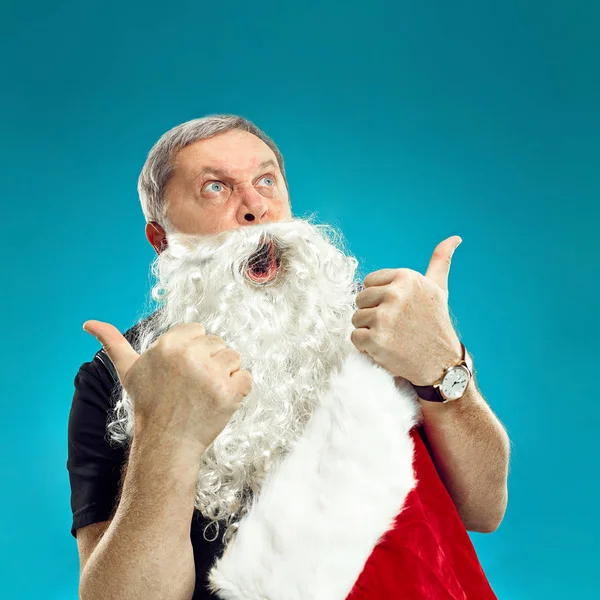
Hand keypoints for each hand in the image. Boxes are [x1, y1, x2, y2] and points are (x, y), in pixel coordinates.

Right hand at [82, 320, 252, 452]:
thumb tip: (88, 323)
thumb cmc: (149, 405)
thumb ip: (113, 342)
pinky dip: (239, 389)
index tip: (182, 372)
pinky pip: (247, 377)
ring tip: (205, 393)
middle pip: (218, 343)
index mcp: (168, 344)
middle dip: (209, 363)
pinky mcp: (229, 392)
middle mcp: (189, 355)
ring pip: (234, 358)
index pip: (199, 331)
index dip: (194, 351)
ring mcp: (210, 374)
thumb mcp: (128, 371)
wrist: (166, 443)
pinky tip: (219, 400)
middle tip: (192, 386)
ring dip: (225, 375)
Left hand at [350, 236, 462, 385]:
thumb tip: (454, 238)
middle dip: (373, 314)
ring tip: (392, 337)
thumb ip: (440, 261)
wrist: (441, 364)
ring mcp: (384, 317)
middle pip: (360, 300)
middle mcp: (395, 294)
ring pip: (355, 318)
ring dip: (369, 331)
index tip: (399, 310)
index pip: (369, 282)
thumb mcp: (439, 289)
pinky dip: (366, 346)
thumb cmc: (436, 324)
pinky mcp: (375, 339)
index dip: (380, 299)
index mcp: (406, 277)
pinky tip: (386, 348)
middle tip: (396, 326)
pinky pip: (354, 337)